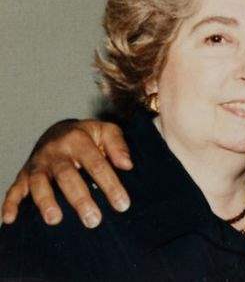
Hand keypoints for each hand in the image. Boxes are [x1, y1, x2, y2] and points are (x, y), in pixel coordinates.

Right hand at [2, 119, 132, 228]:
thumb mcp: (105, 131)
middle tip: (93, 220)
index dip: (110, 184)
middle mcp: (55, 151)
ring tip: (55, 220)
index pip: (96, 164)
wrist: (57, 130)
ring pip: (39, 183)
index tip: (122, 204)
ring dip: (45, 201)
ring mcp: (38, 163)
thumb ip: (118, 144)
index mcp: (78, 139)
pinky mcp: (23, 174)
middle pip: (67, 175)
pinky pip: (14, 189)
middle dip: (80, 199)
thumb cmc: (87, 136)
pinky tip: (10, 220)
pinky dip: (10, 204)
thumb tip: (127, 165)